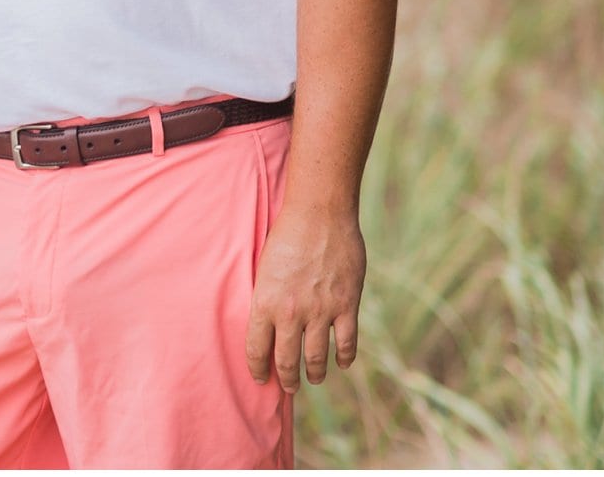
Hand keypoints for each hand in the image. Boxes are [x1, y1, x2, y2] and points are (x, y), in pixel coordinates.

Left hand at [243, 207, 364, 393]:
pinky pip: (346, 343)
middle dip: (287, 379)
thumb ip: (267, 299)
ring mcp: (320, 311)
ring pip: (316, 358)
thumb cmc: (286, 236)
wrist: (319, 215)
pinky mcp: (346, 306)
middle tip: (289, 387)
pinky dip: (344, 357)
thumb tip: (269, 325)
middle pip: (287, 361)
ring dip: (314, 374)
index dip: (258, 369)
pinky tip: (342, 363)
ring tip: (315, 379)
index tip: (261, 379)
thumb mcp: (264, 269)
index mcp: (265, 303)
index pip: (257, 349)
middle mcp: (290, 313)